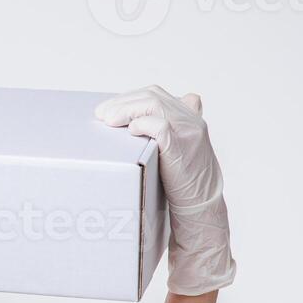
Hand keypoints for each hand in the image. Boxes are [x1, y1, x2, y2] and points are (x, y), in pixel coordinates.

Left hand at [95, 85, 235, 295]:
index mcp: (190, 117)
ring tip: (107, 120)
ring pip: (153, 104)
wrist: (201, 208)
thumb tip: (130, 129)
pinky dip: (141, 124)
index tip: (108, 109)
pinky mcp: (182, 146)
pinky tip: (129, 131)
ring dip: (126, 109)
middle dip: (122, 102)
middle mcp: (191, 120)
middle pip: (152, 95)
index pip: (156, 94)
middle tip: (101, 115)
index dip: (130, 97)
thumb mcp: (175, 154)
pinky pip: (159, 125)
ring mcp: (189, 131)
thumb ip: (161, 136)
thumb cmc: (182, 184)